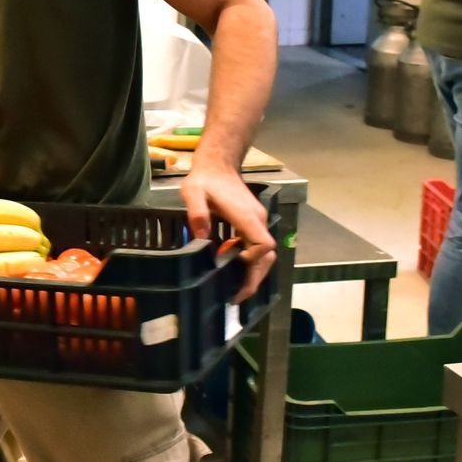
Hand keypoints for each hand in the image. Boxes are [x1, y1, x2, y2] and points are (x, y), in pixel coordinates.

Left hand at [181, 161, 276, 301]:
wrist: (218, 164)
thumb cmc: (205, 179)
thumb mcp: (193, 193)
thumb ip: (197, 214)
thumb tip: (202, 238)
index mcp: (247, 216)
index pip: (263, 244)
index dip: (253, 262)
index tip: (236, 272)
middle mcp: (258, 220)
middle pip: (268, 255)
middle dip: (255, 277)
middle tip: (237, 296)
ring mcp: (258, 222)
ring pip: (265, 254)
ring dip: (253, 272)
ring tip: (235, 287)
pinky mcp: (253, 223)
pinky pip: (257, 247)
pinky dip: (248, 261)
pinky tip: (231, 265)